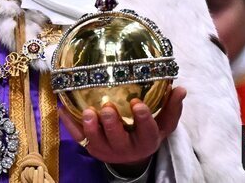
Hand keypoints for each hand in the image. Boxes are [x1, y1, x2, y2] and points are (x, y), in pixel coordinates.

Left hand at [59, 87, 185, 173]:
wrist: (131, 156)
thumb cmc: (146, 133)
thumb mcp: (163, 124)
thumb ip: (171, 107)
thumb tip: (180, 88)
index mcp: (146, 141)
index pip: (147, 131)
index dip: (142, 119)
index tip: (138, 103)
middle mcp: (126, 148)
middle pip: (118, 139)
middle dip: (112, 124)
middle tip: (107, 108)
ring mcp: (106, 150)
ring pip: (96, 141)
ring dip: (90, 127)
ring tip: (86, 112)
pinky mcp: (90, 148)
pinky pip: (77, 138)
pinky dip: (69, 124)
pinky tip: (63, 109)